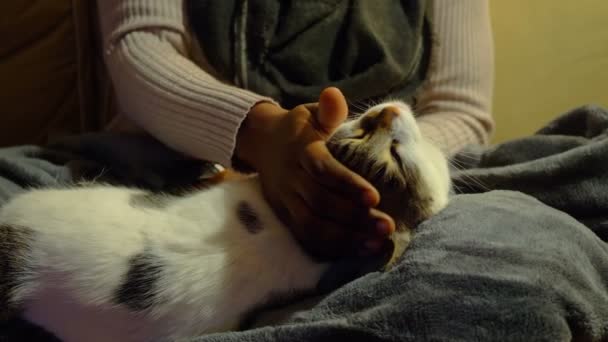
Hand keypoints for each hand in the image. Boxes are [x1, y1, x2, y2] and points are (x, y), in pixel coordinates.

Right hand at [235, 87, 394, 259]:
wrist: (262, 143)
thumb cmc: (298, 128)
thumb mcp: (310, 113)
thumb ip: (327, 110)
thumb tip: (334, 95)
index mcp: (302, 151)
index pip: (323, 170)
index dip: (347, 185)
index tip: (375, 197)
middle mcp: (292, 178)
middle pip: (321, 203)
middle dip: (354, 217)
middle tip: (387, 226)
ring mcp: (286, 200)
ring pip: (312, 225)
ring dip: (345, 238)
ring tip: (376, 244)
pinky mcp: (285, 215)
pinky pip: (306, 236)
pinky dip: (331, 247)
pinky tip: (358, 250)